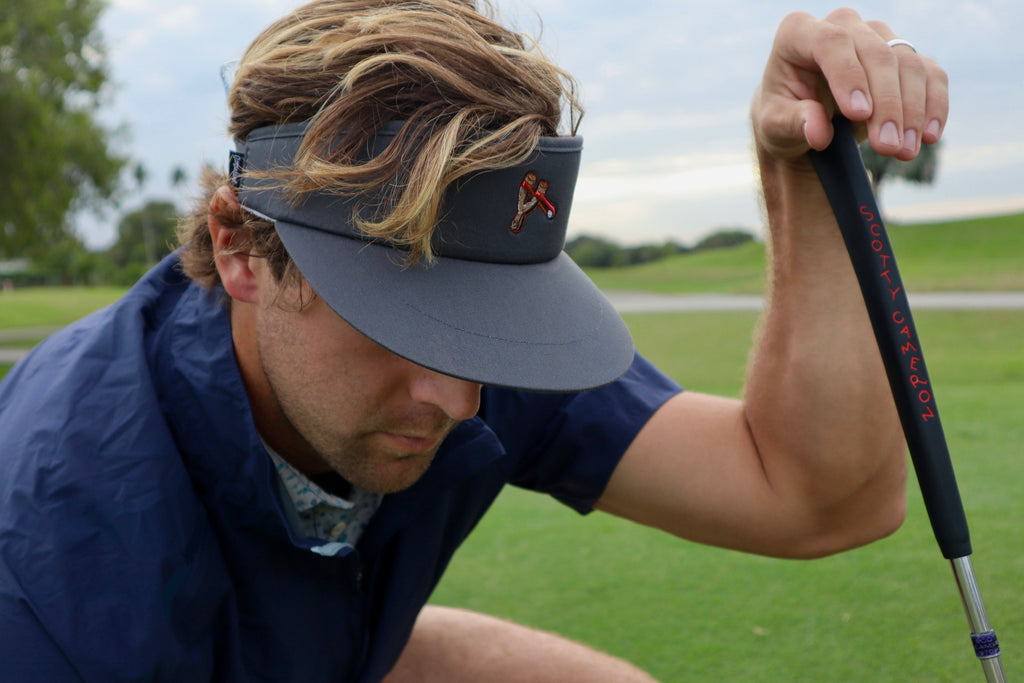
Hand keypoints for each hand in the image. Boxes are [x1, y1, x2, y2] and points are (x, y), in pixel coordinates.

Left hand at [752, 8, 947, 163]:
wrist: (805, 122)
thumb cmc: (783, 118)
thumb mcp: (774, 126)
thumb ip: (793, 124)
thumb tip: (818, 132)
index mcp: (799, 33)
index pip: (831, 42)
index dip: (848, 75)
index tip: (859, 114)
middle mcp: (842, 25)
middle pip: (876, 53)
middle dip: (886, 103)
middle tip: (888, 147)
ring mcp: (876, 36)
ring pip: (907, 63)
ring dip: (911, 111)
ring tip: (904, 152)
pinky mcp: (903, 56)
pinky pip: (930, 73)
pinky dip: (934, 104)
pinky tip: (930, 135)